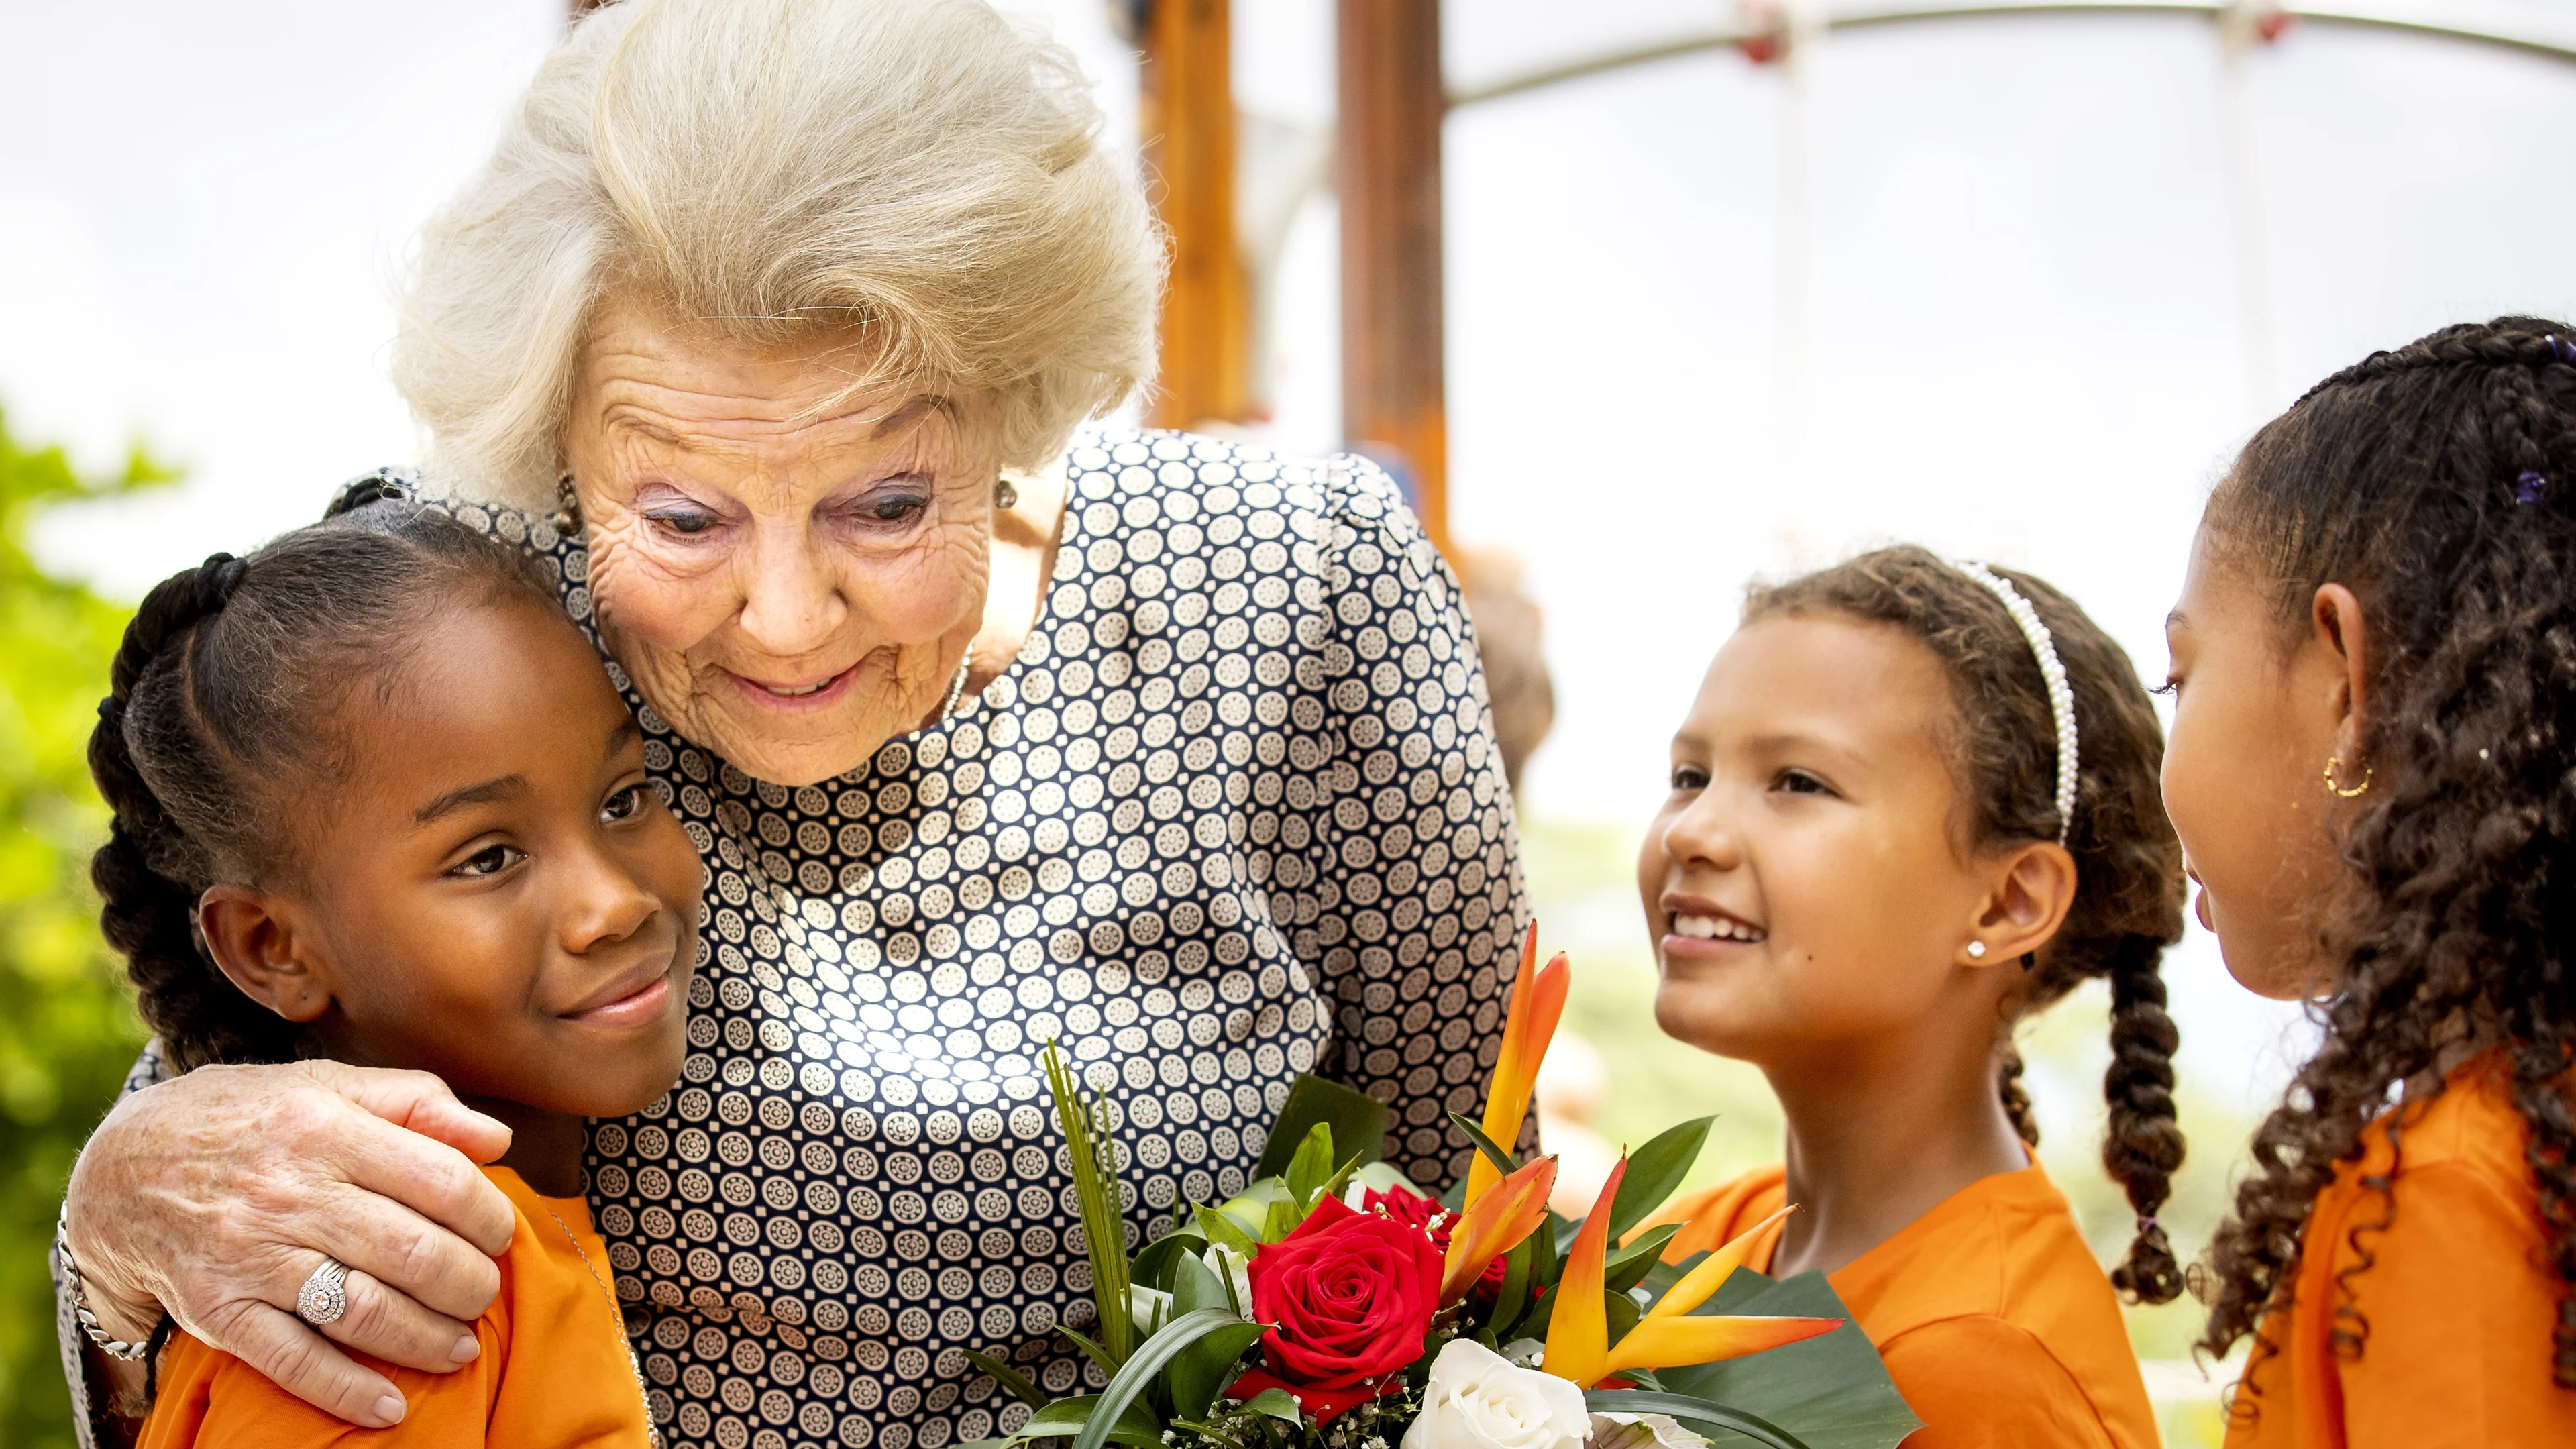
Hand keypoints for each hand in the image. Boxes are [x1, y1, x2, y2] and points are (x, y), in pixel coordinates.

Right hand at [64, 1060, 516, 1426]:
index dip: (487, 1215)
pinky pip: (292, 1361)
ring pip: (362, 1311)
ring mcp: (250, 1256)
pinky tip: (390, 1406)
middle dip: (468, 1284)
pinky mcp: (218, 1309)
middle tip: (484, 1293)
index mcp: (324, 1128)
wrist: (124, 1167)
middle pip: (411, 1252)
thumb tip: (496, 1138)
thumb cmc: (250, 1122)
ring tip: (460, 1345)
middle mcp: (288, 1193)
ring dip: (426, 1339)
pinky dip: (347, 1390)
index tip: (499, 1234)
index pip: (439, 1180)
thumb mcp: (328, 1086)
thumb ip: (417, 1102)